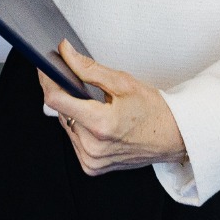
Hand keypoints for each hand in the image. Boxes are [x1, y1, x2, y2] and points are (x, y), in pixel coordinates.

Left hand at [38, 39, 186, 174]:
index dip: (47, 80)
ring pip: (65, 125)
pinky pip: (74, 140)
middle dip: (65, 94)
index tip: (46, 68)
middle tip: (81, 85)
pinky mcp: (91, 167)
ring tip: (96, 106)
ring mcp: (91, 160)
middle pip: (60, 111)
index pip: (55, 100)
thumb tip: (65, 52)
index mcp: (101, 125)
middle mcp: (93, 147)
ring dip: (72, 111)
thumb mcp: (122, 82)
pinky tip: (96, 122)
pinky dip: (79, 127)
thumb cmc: (153, 111)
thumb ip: (88, 68)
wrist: (172, 137)